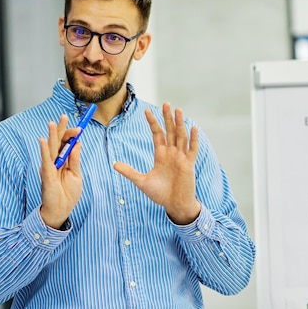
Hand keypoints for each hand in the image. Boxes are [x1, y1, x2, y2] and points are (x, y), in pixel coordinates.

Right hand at [39, 115, 82, 228]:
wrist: (62, 210)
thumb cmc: (68, 194)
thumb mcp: (76, 175)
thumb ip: (75, 160)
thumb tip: (77, 143)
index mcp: (63, 161)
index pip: (66, 143)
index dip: (72, 134)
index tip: (80, 128)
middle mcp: (55, 161)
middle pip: (58, 142)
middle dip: (61, 129)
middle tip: (64, 116)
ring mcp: (49, 167)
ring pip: (51, 148)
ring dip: (51, 135)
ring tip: (52, 123)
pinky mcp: (46, 174)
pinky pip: (45, 160)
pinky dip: (44, 150)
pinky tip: (42, 140)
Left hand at [113, 103, 200, 224]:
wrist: (174, 205)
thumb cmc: (160, 194)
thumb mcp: (142, 181)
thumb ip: (129, 172)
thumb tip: (114, 165)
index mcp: (161, 155)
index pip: (157, 134)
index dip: (153, 122)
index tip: (146, 111)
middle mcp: (171, 153)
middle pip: (170, 131)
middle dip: (167, 118)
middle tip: (165, 103)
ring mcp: (181, 158)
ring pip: (181, 136)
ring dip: (180, 123)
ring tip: (178, 110)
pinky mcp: (189, 164)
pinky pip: (192, 149)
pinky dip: (193, 139)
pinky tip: (193, 127)